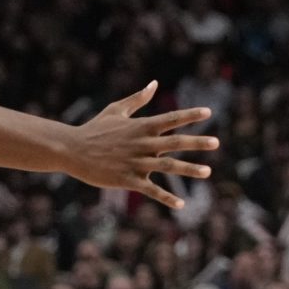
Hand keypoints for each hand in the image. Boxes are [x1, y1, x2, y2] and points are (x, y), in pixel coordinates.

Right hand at [64, 81, 216, 209]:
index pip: (171, 118)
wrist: (72, 150)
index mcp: (141, 126)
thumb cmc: (94, 129)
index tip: (209, 112)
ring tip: (208, 171)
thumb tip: (154, 84)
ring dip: (189, 169)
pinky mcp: (128, 180)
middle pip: (175, 142)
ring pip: (168, 166)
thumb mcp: (116, 110)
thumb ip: (138, 99)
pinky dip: (167, 198)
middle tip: (216, 142)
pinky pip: (152, 190)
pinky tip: (181, 204)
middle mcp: (142, 144)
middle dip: (197, 142)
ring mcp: (136, 163)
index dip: (190, 115)